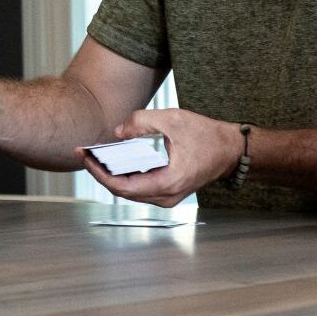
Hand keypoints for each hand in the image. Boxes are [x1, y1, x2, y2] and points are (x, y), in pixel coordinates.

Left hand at [77, 108, 243, 208]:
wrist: (230, 150)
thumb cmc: (207, 137)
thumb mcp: (172, 119)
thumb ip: (142, 121)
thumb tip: (118, 131)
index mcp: (167, 182)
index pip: (123, 186)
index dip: (99, 173)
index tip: (86, 158)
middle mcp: (166, 195)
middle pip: (123, 191)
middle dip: (101, 172)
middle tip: (85, 154)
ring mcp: (167, 196)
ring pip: (130, 191)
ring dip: (112, 175)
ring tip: (96, 156)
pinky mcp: (168, 191)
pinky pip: (140, 188)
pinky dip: (125, 175)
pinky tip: (114, 161)